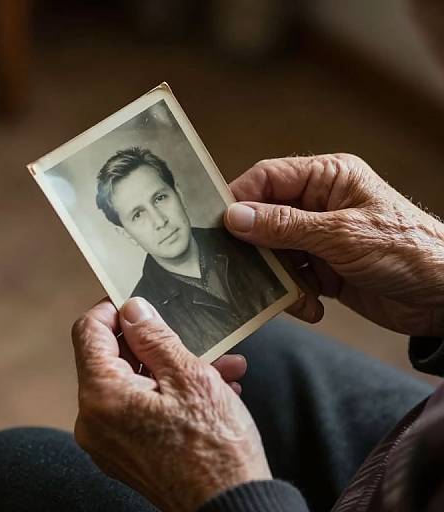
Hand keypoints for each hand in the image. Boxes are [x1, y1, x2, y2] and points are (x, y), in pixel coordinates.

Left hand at [72, 297, 271, 511]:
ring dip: (174, 368)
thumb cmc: (215, 447)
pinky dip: (170, 393)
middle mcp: (95, 420)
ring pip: (135, 382)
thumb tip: (132, 309)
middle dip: (158, 343)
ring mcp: (109, 440)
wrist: (231, 509)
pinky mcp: (126, 452)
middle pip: (113, 358)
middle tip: (194, 336)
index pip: (88, 331)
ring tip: (220, 366)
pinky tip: (212, 390)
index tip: (138, 301)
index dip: (112, 308)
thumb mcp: (190, 376)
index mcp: (102, 396)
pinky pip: (141, 407)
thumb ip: (154, 337)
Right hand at [224, 153, 443, 336]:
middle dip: (257, 247)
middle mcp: (318, 205)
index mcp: (327, 178)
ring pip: (273, 252)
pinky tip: (313, 306)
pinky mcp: (321, 269)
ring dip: (277, 277)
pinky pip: (290, 278)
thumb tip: (234, 216)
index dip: (239, 199)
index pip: (267, 179)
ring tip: (294, 294)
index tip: (218, 226)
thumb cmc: (407, 251)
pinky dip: (294, 295)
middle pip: (264, 218)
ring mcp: (318, 238)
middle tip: (247, 270)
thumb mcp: (341, 234)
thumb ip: (284, 225)